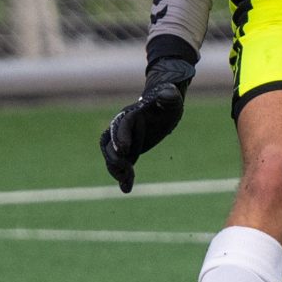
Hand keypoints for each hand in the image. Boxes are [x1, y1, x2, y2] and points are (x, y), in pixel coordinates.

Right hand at [99, 53, 195, 192]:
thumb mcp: (171, 98)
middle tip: (125, 169)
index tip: (125, 151)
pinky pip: (122, 164)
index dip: (121, 137)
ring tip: (126, 182)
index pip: (121, 125)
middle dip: (114, 157)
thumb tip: (168, 92)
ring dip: (116, 170)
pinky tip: (127, 189)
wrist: (164, 107)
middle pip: (109, 143)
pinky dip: (123, 176)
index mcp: (131, 114)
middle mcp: (123, 128)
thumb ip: (168, 96)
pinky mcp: (129, 150)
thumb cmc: (168, 99)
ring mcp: (124, 140)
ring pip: (112, 157)